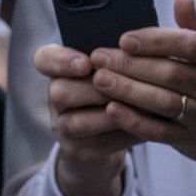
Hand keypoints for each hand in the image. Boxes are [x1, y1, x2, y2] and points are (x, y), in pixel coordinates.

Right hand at [32, 42, 136, 195]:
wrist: (103, 141)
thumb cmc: (111, 94)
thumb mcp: (107, 70)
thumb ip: (114, 58)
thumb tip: (138, 43)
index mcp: (58, 71)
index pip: (44, 59)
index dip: (61, 61)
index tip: (85, 63)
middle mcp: (55, 99)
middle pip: (59, 91)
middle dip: (96, 89)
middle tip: (124, 86)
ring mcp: (63, 127)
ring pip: (79, 121)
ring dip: (112, 113)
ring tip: (143, 106)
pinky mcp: (79, 151)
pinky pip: (101, 144)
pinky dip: (127, 133)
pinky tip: (150, 125)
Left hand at [87, 0, 195, 171]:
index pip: (190, 45)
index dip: (156, 41)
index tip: (125, 39)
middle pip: (170, 74)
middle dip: (131, 65)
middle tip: (99, 57)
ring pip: (163, 102)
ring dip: (128, 91)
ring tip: (99, 79)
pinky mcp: (191, 139)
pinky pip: (161, 131)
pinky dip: (135, 121)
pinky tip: (112, 110)